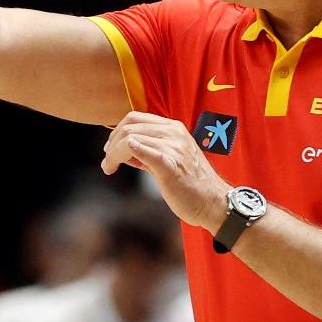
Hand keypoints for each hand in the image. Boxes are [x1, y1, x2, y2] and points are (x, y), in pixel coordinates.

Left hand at [101, 111, 229, 230]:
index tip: (109, 147)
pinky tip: (118, 161)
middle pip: (130, 127)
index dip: (117, 131)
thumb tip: (123, 148)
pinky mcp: (170, 165)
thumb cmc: (192, 184)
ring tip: (109, 168)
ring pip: (131, 139)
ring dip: (113, 154)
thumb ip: (147, 152)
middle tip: (107, 161)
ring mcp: (173, 148)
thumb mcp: (170, 159)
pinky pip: (145, 152)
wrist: (214, 202)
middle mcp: (173, 133)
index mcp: (173, 128)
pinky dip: (129, 151)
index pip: (136, 118)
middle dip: (112, 143)